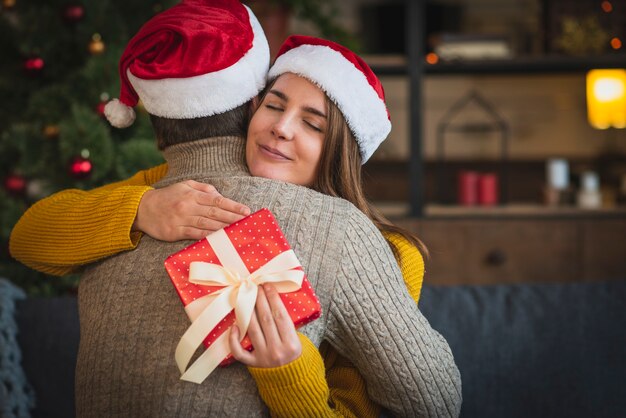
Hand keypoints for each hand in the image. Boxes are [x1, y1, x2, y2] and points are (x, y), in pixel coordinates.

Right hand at [133, 180, 250, 240]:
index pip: (217, 200)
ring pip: (206, 224)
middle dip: (232, 217)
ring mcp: (181, 220)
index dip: (233, 206)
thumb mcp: (185, 186)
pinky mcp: (175, 232)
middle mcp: (187, 206)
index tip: (246, 211)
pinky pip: (195, 234)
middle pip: (214, 212)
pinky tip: (219, 238)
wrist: (142, 209)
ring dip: (223, 228)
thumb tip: (219, 195)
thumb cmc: (168, 197)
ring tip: (237, 230)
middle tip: (246, 221)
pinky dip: (208, 236)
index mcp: (192, 194)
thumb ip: (204, 189)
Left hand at [229, 284, 301, 367]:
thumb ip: (287, 324)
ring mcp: (264, 357)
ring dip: (248, 312)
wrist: (292, 379)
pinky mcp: (254, 364)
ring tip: (246, 298)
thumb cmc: (294, 354)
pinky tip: (234, 326)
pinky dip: (234, 339)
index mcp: (291, 343)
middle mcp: (277, 349)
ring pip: (253, 330)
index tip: (268, 286)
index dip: (273, 298)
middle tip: (256, 287)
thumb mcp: (298, 339)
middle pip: (266, 319)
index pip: (280, 315)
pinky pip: (240, 351)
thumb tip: (274, 300)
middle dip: (260, 300)